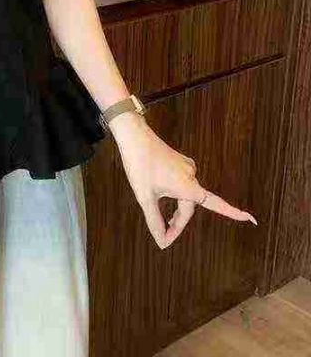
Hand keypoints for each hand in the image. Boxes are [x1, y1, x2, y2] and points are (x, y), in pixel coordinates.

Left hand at [107, 111, 257, 248]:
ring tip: (164, 221)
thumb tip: (162, 242)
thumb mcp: (144, 197)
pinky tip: (163, 193)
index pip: (210, 208)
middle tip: (163, 236)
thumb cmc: (139, 166)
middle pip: (188, 207)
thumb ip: (154, 221)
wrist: (134, 135)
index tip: (243, 221)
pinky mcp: (179, 161)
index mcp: (188, 187)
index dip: (219, 218)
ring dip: (176, 209)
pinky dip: (174, 194)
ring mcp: (186, 167)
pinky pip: (181, 183)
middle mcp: (192, 176)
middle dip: (177, 222)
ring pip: (185, 195)